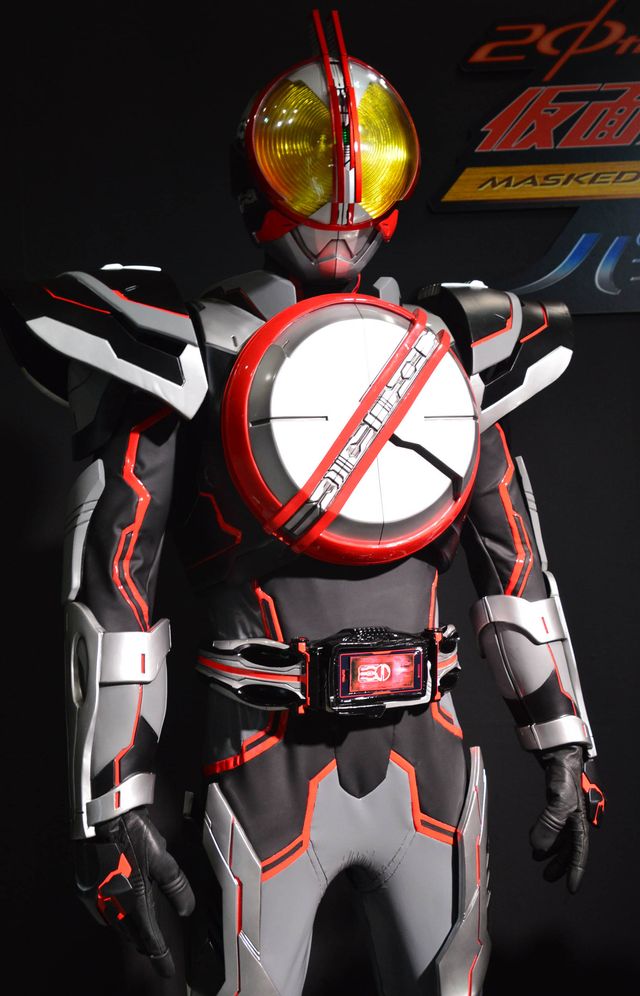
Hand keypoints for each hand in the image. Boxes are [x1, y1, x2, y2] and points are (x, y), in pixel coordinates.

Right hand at [74, 806, 194, 977]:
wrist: (102, 815)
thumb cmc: (131, 832)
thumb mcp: (163, 859)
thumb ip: (177, 886)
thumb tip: (187, 907)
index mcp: (134, 901)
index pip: (150, 940)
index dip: (160, 957)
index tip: (166, 968)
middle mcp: (113, 905)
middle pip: (132, 935)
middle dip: (146, 943)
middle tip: (156, 948)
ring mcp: (96, 899)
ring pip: (117, 925)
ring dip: (130, 929)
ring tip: (142, 929)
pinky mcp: (86, 889)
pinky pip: (103, 912)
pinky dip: (116, 914)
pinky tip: (122, 906)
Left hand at [530, 745, 603, 893]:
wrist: (559, 751)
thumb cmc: (564, 773)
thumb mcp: (559, 800)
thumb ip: (550, 824)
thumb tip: (539, 847)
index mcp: (581, 819)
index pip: (580, 851)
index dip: (575, 870)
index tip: (572, 888)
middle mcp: (576, 816)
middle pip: (570, 847)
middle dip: (560, 863)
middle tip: (548, 877)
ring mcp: (567, 809)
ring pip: (561, 837)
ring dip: (551, 850)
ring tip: (538, 860)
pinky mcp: (557, 802)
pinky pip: (553, 824)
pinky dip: (546, 834)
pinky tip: (536, 840)